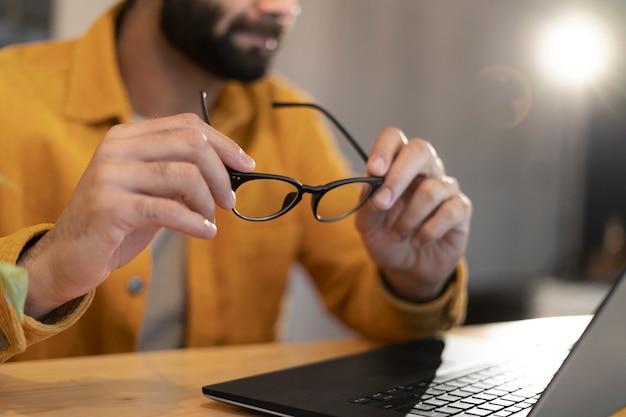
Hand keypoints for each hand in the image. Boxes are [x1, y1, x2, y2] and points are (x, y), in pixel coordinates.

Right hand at [20, 113, 254, 317]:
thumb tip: (231, 172)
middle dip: (222, 173)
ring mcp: (109, 175)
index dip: (224, 143)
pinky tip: (206, 232)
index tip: (246, 165)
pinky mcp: (109, 207)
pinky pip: (169, 210)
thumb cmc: (118, 223)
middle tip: (229, 200)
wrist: (68, 256)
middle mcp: (116, 148)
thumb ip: (182, 176)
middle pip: (191, 143)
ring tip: (212, 219)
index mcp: (127, 136)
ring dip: (208, 201)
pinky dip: (196, 222)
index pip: (187, 124)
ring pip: (184, 175)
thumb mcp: (152, 191)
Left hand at [356, 127, 471, 301]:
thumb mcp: (367, 226)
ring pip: (431, 189)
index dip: (384, 149)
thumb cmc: (386, 239)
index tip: (374, 170)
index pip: (393, 138)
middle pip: (420, 150)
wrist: (407, 267)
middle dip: (399, 176)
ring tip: (397, 235)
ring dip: (408, 218)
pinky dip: (427, 231)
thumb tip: (368, 182)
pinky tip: (417, 241)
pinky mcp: (461, 208)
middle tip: (383, 202)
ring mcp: (445, 187)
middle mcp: (424, 169)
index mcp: (397, 165)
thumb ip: (366, 203)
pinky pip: (448, 212)